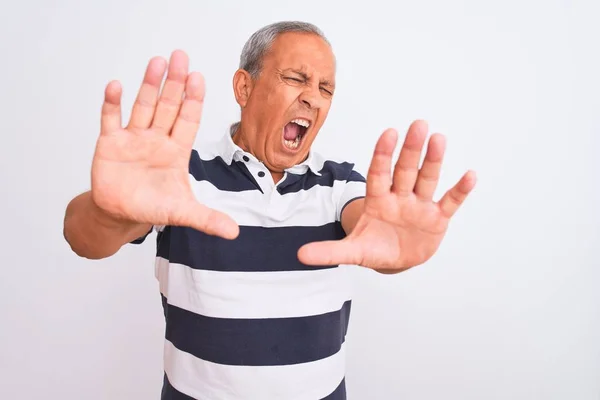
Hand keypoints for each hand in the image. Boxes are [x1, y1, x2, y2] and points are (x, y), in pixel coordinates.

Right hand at [91, 50, 238, 238]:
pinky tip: (115, 86)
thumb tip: (235, 233)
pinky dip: (111, 104)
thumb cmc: (153, 206)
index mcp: (177, 151)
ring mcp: (133, 138)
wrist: (121, 213)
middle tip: (180, 56)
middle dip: (174, 83)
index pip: (188, 120)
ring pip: (143, 107)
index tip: (199, 78)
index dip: (193, 100)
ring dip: (149, 85)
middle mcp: (157, 139)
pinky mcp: (109, 143)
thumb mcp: (182, 213)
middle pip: (167, 106)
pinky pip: (110, 119)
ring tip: (156, 62)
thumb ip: (207, 219)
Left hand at [298, 120, 475, 271]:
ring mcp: (420, 206)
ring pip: (427, 180)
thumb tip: (300, 255)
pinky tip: (470, 175)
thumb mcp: (352, 251)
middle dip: (411, 150)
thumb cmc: (374, 248)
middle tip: (418, 125)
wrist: (395, 259)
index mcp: (378, 201)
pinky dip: (460, 191)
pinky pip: (450, 202)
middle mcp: (400, 198)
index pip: (379, 174)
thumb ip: (329, 251)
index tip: (388, 133)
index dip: (383, 155)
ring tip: (439, 139)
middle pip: (405, 171)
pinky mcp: (437, 218)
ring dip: (434, 161)